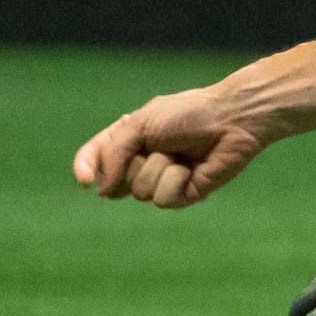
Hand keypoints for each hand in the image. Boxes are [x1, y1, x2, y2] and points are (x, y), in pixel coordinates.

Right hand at [73, 86, 274, 208]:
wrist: (231, 120)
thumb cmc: (188, 114)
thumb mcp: (139, 124)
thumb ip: (113, 152)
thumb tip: (102, 190)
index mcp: (129, 140)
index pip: (95, 158)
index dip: (85, 169)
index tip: (85, 180)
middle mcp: (142, 162)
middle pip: (115, 182)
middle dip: (133, 164)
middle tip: (159, 145)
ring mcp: (162, 180)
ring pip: (140, 192)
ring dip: (158, 169)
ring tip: (181, 155)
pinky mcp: (184, 195)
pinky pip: (163, 200)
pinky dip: (176, 182)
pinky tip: (193, 169)